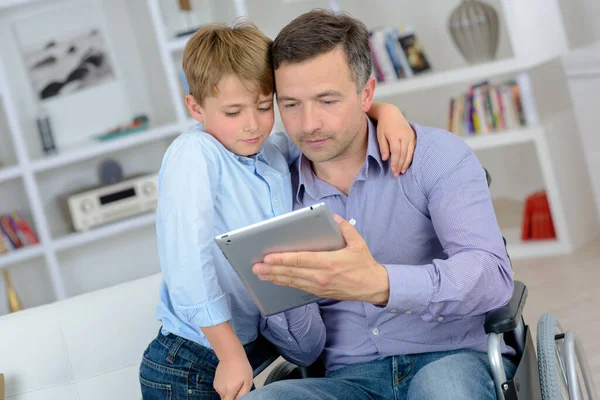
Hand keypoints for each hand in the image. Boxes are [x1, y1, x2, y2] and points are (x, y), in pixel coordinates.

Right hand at [213, 354, 252, 399]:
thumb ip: (243, 394)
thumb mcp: (248, 381)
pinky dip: (225, 388)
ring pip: (223, 395)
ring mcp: (216, 386)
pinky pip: (221, 389)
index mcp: (229, 391)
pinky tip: (229, 379)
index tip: (238, 395)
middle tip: (238, 388)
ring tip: (234, 382)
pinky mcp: (215, 382)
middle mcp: (221, 391)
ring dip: (228, 392)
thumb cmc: (242, 368)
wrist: (230, 355)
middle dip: (232, 397)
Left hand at [253, 215, 389, 304]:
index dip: (282, 259)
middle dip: (271, 269)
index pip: (300, 260)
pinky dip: (285, 283)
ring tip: (260, 274)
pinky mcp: (319, 292)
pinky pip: (298, 287)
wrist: (373, 286)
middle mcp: (321, 276)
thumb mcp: (357, 242)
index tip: (267, 257)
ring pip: (292, 281)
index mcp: (328, 263)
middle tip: (255, 267)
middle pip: (291, 272)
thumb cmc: (364, 264)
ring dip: (275, 277)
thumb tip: (333, 218)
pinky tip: (276, 279)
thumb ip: (344, 228)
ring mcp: (319, 286)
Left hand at [376, 104, 415, 176]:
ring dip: (406, 163)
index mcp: (395, 136)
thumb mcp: (380, 135)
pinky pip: (413, 149)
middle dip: (400, 165)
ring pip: (410, 152)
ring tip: (402, 171)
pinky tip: (407, 163)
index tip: (393, 171)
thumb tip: (385, 159)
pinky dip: (410, 157)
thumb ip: (383, 147)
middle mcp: (405, 136)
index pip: (396, 152)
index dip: (395, 162)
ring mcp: (410, 136)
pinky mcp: (413, 136)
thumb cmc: (383, 125)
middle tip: (396, 174)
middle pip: (403, 154)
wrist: (391, 113)